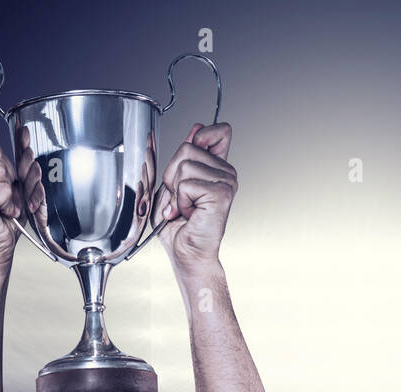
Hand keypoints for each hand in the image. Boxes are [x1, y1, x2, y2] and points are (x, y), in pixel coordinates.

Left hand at [152, 122, 236, 272]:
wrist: (186, 253)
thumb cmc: (179, 226)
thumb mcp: (174, 183)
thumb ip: (184, 157)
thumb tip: (197, 129)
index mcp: (217, 167)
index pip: (220, 130)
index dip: (200, 136)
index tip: (190, 160)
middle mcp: (226, 173)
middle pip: (188, 147)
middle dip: (173, 174)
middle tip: (180, 198)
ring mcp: (227, 182)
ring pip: (184, 165)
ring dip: (175, 191)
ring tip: (185, 207)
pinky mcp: (221, 194)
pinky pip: (186, 184)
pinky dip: (180, 201)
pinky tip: (190, 213)